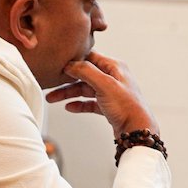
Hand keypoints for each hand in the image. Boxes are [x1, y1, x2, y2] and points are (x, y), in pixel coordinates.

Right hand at [44, 51, 158, 137]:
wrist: (137, 130)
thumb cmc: (127, 107)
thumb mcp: (105, 84)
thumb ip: (86, 71)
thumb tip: (70, 63)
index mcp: (115, 67)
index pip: (90, 57)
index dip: (73, 60)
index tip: (58, 64)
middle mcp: (113, 78)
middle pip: (84, 75)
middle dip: (66, 80)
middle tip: (50, 85)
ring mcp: (111, 92)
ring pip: (85, 89)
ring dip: (69, 93)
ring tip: (52, 99)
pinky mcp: (109, 106)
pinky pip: (90, 102)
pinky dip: (79, 104)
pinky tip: (70, 107)